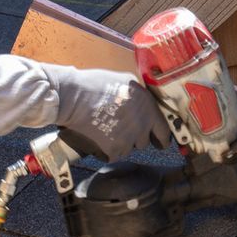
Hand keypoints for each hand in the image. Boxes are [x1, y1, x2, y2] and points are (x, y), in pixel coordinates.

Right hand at [42, 64, 171, 161]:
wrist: (72, 97)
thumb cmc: (95, 85)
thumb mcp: (126, 81)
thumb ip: (140, 96)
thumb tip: (144, 104)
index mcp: (148, 107)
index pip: (164, 131)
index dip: (161, 137)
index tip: (159, 141)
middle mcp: (142, 125)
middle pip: (143, 141)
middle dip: (134, 137)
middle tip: (119, 126)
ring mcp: (128, 140)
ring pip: (128, 149)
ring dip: (120, 143)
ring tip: (105, 128)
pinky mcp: (113, 151)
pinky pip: (114, 154)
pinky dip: (107, 149)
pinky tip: (98, 136)